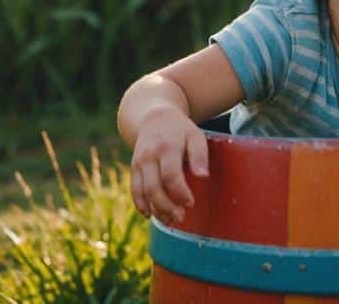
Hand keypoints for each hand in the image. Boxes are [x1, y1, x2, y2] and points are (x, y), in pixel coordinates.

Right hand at [129, 107, 208, 223]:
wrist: (154, 117)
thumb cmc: (180, 130)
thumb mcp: (195, 136)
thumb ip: (200, 155)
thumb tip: (204, 176)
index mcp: (167, 147)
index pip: (171, 175)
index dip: (180, 193)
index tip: (190, 203)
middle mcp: (149, 156)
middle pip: (154, 187)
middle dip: (167, 206)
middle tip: (180, 218)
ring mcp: (139, 163)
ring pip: (143, 192)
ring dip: (155, 209)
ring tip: (169, 221)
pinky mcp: (134, 168)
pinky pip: (134, 190)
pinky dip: (141, 204)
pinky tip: (150, 214)